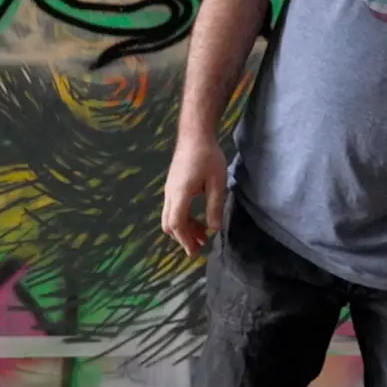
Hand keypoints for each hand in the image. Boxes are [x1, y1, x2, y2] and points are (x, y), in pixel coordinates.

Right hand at [161, 136, 226, 257]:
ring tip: (203, 235)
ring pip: (170, 216)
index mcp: (180, 193)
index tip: (195, 250)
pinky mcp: (172, 186)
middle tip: (198, 248)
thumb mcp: (217, 182)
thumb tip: (214, 229)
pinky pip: (173, 208)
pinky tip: (198, 219)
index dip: (185, 239)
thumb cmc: (207, 156)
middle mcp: (170, 193)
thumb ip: (214, 206)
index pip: (177, 223)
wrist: (194, 135)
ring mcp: (169, 189)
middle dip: (183, 238)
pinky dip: (184, 218)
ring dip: (184, 228)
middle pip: (169, 223)